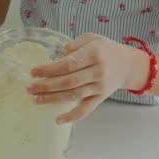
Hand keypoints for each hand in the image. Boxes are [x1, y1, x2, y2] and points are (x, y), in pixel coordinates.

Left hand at [26, 33, 148, 123]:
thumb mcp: (92, 38)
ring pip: (74, 95)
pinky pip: (86, 109)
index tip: (33, 72)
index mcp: (94, 54)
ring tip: (36, 99)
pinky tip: (58, 120)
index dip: (49, 69)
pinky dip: (73, 116)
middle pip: (68, 81)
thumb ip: (75, 44)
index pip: (68, 64)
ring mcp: (99, 87)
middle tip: (29, 88)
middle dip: (46, 86)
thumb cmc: (106, 49)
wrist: (128, 65)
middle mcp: (98, 71)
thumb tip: (59, 56)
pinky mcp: (100, 98)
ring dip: (53, 99)